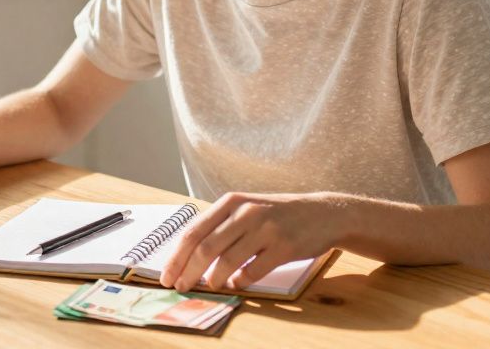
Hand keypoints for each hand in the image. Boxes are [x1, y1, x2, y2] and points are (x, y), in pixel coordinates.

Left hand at [159, 192, 346, 292]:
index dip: (177, 256)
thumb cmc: (277, 214)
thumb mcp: (247, 208)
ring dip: (213, 279)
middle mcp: (246, 212)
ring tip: (210, 286)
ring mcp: (266, 229)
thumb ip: (221, 226)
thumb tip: (188, 255)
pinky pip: (253, 270)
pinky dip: (240, 281)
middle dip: (188, 272)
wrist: (322, 213)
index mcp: (231, 202)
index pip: (194, 231)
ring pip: (227, 261)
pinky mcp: (284, 247)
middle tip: (181, 287)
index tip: (167, 275)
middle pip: (206, 248)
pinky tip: (236, 283)